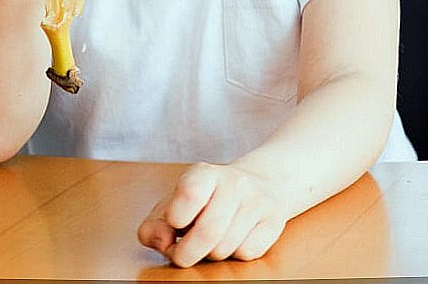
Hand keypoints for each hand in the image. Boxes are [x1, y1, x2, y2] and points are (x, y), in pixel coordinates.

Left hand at [137, 161, 287, 266]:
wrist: (260, 183)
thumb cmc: (205, 201)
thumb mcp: (172, 205)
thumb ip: (153, 225)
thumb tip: (163, 240)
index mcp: (204, 173)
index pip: (189, 194)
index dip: (175, 218)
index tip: (175, 222)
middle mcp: (234, 182)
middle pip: (208, 232)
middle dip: (188, 252)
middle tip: (184, 252)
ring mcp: (257, 201)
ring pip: (226, 247)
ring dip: (211, 254)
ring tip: (211, 240)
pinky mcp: (274, 221)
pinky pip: (247, 253)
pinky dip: (235, 255)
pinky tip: (234, 239)